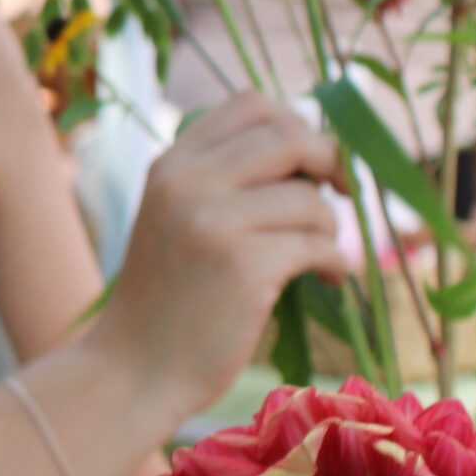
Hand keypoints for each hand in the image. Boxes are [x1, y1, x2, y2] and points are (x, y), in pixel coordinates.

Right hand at [91, 93, 353, 425]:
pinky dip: (333, 262)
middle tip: (342, 195)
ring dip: (329, 228)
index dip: (296, 125)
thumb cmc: (166, 299)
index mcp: (170, 164)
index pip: (250, 105)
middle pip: (289, 136)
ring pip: (310, 198)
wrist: (134, 370)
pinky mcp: (243, 267)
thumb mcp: (175, 219)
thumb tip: (315, 152)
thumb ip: (221, 180)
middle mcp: (187, 183)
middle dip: (330, 163)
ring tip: (317, 257)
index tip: (312, 163)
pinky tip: (324, 279)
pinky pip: (317, 244)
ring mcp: (212, 222)